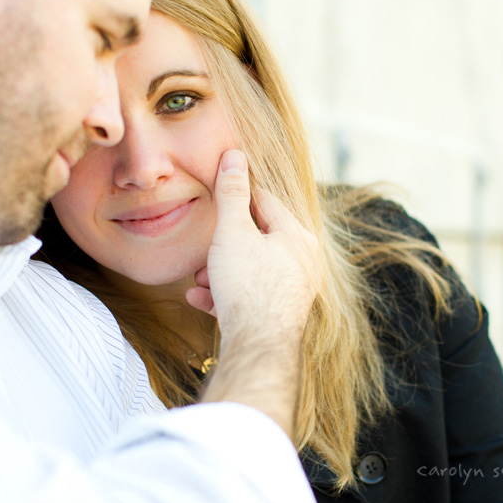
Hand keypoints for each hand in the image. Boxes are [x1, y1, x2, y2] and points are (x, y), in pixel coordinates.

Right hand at [187, 150, 319, 439]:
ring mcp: (294, 290)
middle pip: (256, 239)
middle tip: (204, 252)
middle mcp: (303, 261)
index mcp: (297, 236)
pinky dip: (226, 295)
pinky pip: (251, 296)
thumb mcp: (232, 232)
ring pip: (251, 269)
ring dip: (220, 271)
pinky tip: (200, 299)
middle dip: (223, 245)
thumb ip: (231, 194)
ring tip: (199, 278)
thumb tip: (234, 155)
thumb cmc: (249, 285)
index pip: (266, 202)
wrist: (259, 346)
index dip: (237, 200)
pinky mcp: (280, 315)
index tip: (216, 202)